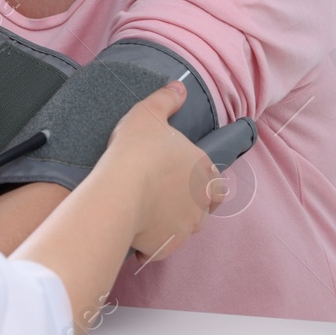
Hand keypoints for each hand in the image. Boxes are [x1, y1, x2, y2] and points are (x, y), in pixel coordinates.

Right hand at [95, 81, 219, 263]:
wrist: (120, 191)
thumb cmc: (136, 150)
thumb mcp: (148, 113)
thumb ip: (167, 99)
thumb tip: (179, 87)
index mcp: (204, 170)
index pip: (215, 181)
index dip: (200, 181)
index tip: (180, 179)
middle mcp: (202, 201)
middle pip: (202, 207)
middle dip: (187, 205)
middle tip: (161, 196)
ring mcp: (187, 226)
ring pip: (184, 228)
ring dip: (171, 222)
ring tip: (146, 213)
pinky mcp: (169, 246)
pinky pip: (162, 246)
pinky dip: (153, 242)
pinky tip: (136, 231)